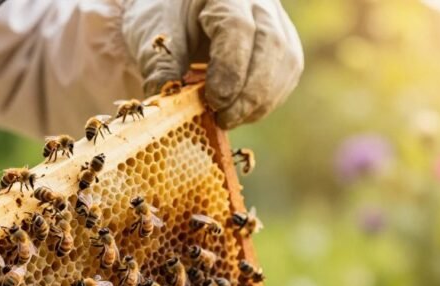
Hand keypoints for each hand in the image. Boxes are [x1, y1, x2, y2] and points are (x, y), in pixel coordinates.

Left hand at [121, 0, 303, 128]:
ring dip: (260, 101)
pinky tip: (242, 113)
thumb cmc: (165, 21)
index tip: (214, 101)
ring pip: (286, 64)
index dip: (230, 70)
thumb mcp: (152, 34)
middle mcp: (260, 3)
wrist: (179, 16)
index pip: (239, 29)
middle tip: (224, 119)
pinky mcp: (284, 46)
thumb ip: (161, 65)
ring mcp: (278, 23)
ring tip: (230, 119)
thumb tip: (169, 103)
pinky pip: (287, 76)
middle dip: (249, 92)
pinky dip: (266, 101)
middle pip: (271, 46)